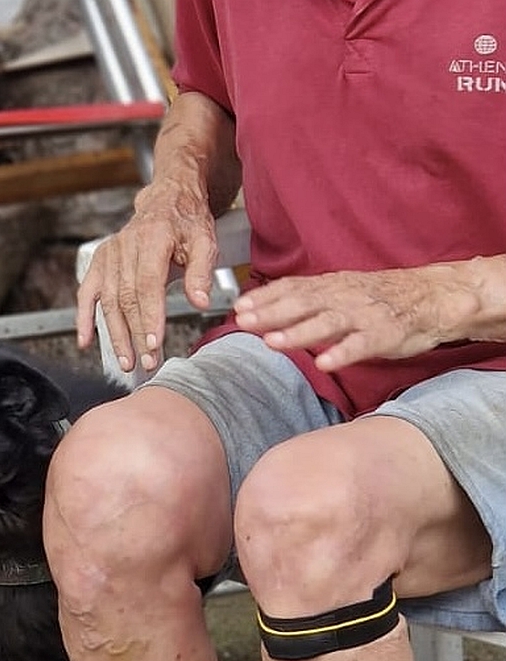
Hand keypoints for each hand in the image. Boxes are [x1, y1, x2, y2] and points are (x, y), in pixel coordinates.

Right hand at [76, 179, 218, 373]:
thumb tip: (200, 302)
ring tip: (127, 361)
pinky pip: (87, 293)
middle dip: (135, 334)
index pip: (148, 284)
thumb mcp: (205, 240)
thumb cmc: (187, 222)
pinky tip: (86, 341)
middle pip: (126, 298)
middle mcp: (125, 246)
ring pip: (108, 302)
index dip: (149, 316)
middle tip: (146, 361)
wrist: (168, 200)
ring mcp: (109, 255)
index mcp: (153, 238)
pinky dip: (84, 319)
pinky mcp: (100, 263)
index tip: (154, 342)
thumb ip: (202, 272)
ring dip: (115, 335)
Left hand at [233, 260, 505, 370]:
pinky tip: (324, 363)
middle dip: (271, 313)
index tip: (238, 307)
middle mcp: (344, 297)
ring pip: (326, 323)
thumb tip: (262, 309)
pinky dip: (342, 353)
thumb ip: (306, 299)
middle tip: (244, 322)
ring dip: (298, 333)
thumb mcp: (341, 290)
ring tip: (272, 342)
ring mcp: (364, 316)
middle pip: (302, 304)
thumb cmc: (380, 297)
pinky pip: (360, 345)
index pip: (293, 288)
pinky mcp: (384, 334)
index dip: (265, 297)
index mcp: (332, 286)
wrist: (434, 297)